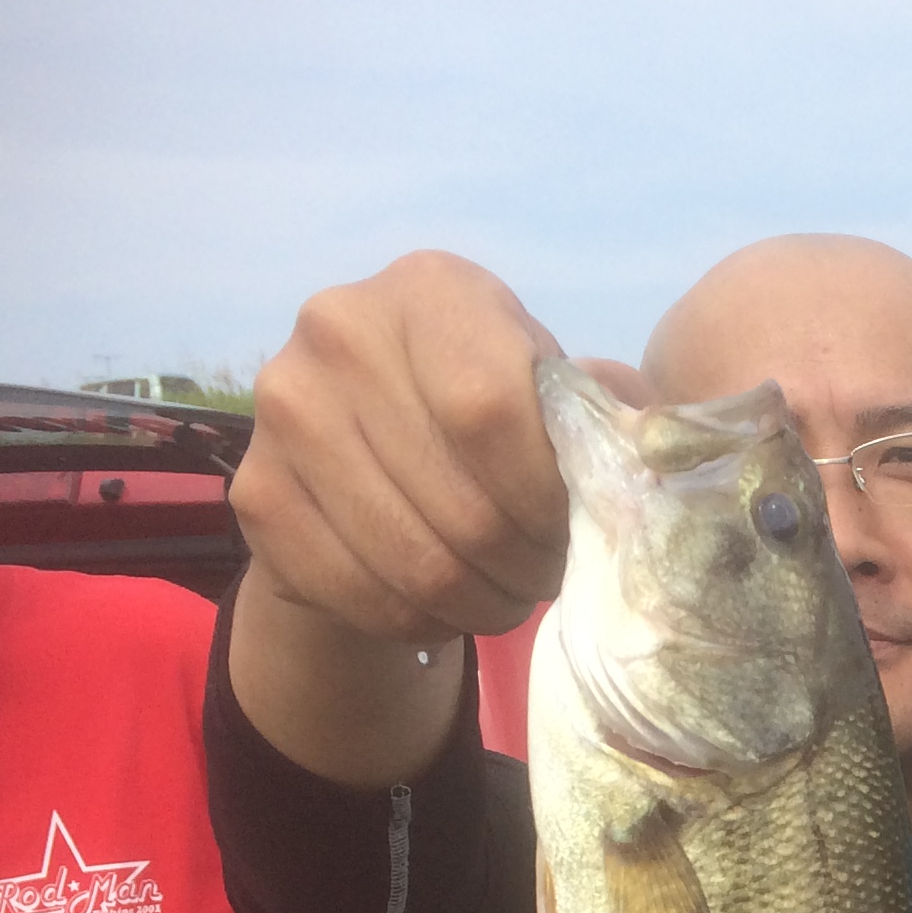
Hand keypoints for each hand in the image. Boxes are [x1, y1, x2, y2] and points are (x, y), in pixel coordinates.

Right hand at [233, 250, 574, 643]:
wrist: (369, 456)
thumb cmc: (492, 421)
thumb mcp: (553, 396)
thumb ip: (607, 416)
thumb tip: (655, 453)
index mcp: (431, 290)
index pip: (492, 411)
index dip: (546, 495)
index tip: (577, 528)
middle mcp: (339, 329)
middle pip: (460, 501)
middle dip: (525, 564)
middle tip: (547, 578)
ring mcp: (282, 409)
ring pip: (415, 563)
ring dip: (482, 603)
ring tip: (508, 594)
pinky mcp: (256, 494)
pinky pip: (365, 596)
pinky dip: (423, 622)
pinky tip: (446, 604)